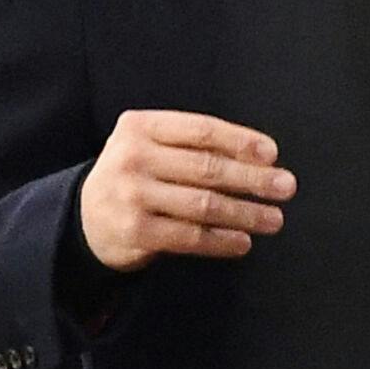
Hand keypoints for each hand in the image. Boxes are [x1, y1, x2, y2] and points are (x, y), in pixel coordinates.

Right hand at [80, 110, 295, 272]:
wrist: (83, 219)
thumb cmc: (135, 175)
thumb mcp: (152, 146)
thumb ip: (194, 145)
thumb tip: (261, 157)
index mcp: (142, 126)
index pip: (202, 130)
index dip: (241, 141)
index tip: (272, 154)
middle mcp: (134, 157)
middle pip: (207, 168)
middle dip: (253, 179)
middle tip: (286, 187)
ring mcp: (132, 196)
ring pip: (203, 205)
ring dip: (245, 213)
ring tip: (274, 219)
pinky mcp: (135, 232)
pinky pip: (189, 236)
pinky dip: (221, 241)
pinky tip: (243, 242)